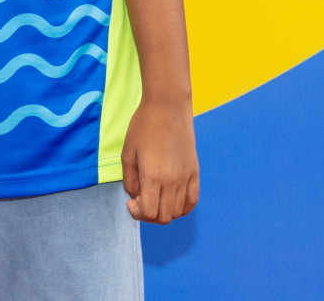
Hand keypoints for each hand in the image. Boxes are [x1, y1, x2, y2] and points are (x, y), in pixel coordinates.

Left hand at [121, 98, 198, 223]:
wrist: (168, 107)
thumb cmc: (143, 127)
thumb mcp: (127, 153)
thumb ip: (130, 181)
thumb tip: (136, 198)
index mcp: (153, 176)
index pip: (149, 213)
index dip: (137, 213)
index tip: (131, 201)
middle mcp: (172, 181)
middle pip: (164, 217)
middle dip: (149, 215)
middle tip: (141, 198)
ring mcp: (186, 177)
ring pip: (178, 212)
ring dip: (164, 211)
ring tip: (155, 195)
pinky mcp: (195, 172)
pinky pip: (193, 201)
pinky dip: (182, 207)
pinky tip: (171, 199)